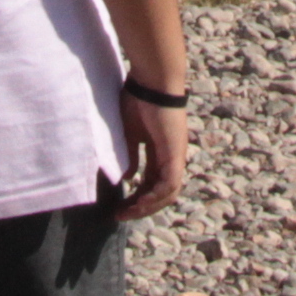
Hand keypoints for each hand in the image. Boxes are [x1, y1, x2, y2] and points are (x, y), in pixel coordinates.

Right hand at [114, 91, 189, 221]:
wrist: (153, 81)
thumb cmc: (139, 99)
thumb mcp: (130, 132)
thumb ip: (130, 154)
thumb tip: (129, 178)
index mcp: (161, 150)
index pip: (152, 181)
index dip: (137, 196)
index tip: (119, 205)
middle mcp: (172, 156)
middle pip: (161, 192)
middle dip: (141, 206)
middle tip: (121, 215)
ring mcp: (176, 156)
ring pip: (168, 193)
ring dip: (148, 206)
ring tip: (128, 212)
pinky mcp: (175, 154)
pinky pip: (170, 184)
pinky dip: (156, 196)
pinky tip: (140, 202)